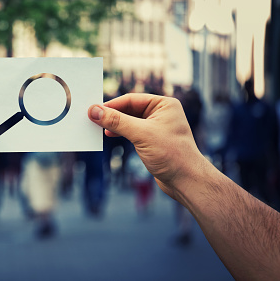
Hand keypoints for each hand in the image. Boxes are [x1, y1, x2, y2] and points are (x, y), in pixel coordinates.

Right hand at [88, 93, 207, 199]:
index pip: (131, 99)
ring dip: (115, 124)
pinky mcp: (152, 140)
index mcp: (164, 104)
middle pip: (129, 109)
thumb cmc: (172, 154)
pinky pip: (132, 131)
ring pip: (129, 121)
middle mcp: (161, 113)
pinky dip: (120, 132)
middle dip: (112, 114)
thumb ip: (116, 121)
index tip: (93, 110)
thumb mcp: (141, 134)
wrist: (186, 180)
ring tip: (99, 129)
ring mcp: (157, 127)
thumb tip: (94, 111)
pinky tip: (110, 135)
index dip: (111, 105)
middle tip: (93, 119)